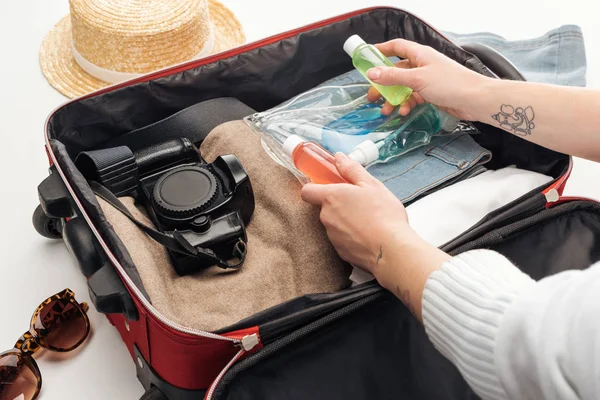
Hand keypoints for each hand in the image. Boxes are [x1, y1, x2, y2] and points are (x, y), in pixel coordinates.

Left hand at [301, 153, 450, 319]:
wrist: (390, 250)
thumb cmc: (383, 215)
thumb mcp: (371, 185)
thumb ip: (351, 170)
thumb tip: (339, 157)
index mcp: (331, 197)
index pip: (307, 191)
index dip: (314, 187)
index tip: (327, 185)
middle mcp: (326, 217)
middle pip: (324, 207)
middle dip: (338, 204)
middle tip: (359, 202)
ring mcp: (332, 236)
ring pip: (334, 224)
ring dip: (345, 220)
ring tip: (368, 220)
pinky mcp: (340, 252)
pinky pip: (342, 239)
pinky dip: (351, 236)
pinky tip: (368, 234)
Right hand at [366, 39, 488, 119]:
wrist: (474, 99)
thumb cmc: (450, 83)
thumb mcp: (417, 79)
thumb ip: (393, 76)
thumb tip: (372, 73)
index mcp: (419, 54)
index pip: (396, 47)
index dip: (381, 51)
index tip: (367, 58)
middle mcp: (422, 65)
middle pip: (396, 71)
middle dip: (383, 84)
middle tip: (372, 96)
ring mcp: (426, 79)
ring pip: (403, 87)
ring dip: (394, 98)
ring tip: (386, 110)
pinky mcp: (431, 93)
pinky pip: (413, 97)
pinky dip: (406, 104)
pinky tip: (404, 112)